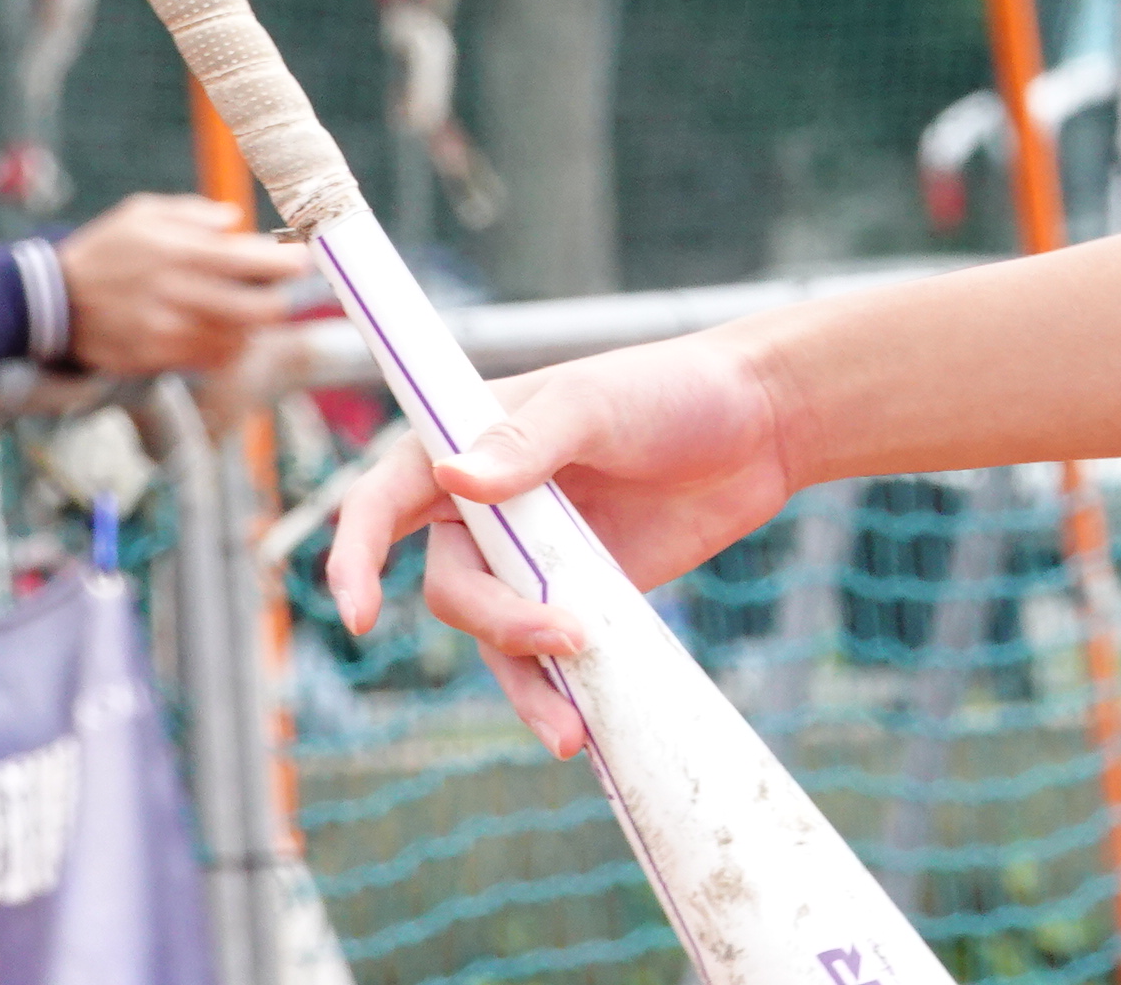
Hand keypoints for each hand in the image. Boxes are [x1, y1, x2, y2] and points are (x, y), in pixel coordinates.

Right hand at [56, 193, 307, 375]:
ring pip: (241, 339)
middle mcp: (180, 294)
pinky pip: (211, 360)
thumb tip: (236, 220)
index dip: (292, 263)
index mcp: (183, 252)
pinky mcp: (155, 359)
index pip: (259, 262)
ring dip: (250, 327)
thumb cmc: (104, 250)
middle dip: (279, 300)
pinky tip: (214, 331)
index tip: (300, 260)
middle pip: (263, 310)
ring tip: (237, 310)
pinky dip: (224, 347)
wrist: (48, 300)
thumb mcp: (143, 213)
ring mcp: (168, 332)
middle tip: (273, 291)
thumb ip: (195, 212)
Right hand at [324, 335, 797, 757]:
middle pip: (450, 585)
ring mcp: (533, 556)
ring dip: (522, 681)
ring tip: (569, 729)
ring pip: (494, 635)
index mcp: (468, 442)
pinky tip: (579, 727)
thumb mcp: (596, 404)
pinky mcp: (581, 594)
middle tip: (566, 634)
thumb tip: (454, 478)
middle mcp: (487, 506)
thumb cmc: (672, 390)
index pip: (384, 498)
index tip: (359, 614)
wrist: (763, 424)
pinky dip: (555, 692)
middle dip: (496, 621)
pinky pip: (546, 655)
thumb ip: (528, 444)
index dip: (356, 555)